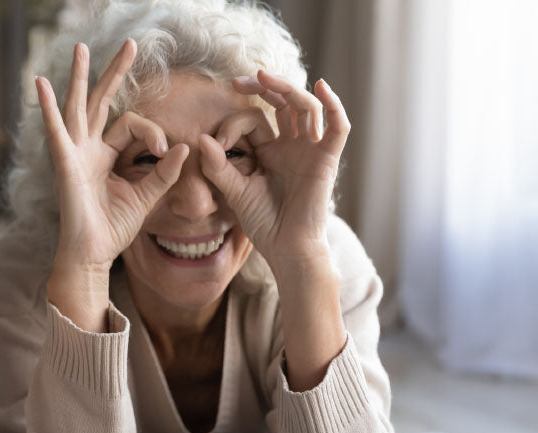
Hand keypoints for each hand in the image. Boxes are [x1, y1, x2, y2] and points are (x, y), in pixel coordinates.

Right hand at [36, 39, 189, 271]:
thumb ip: (164, 173)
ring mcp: (74, 154)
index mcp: (105, 155)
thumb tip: (185, 147)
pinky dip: (47, 108)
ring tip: (82, 47)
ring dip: (81, 76)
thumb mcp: (146, 197)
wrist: (93, 255)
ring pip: (78, 106)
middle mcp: (88, 149)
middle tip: (130, 44)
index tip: (166, 150)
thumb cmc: (113, 230)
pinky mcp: (65, 164)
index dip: (152, 132)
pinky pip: (56, 131)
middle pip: (102, 101)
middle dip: (115, 72)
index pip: (131, 126)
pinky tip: (39, 84)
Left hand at [197, 71, 349, 265]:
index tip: (216, 143)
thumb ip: (218, 166)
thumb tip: (201, 137)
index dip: (234, 124)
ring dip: (287, 88)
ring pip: (306, 107)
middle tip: (238, 81)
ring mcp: (310, 150)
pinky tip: (321, 87)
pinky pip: (337, 127)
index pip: (255, 120)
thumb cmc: (262, 223)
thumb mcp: (234, 191)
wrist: (286, 248)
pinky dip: (333, 105)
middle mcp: (292, 145)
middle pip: (283, 103)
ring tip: (264, 76)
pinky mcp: (327, 159)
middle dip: (263, 87)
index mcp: (269, 150)